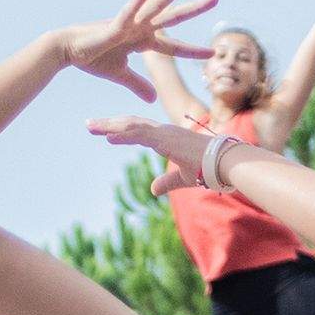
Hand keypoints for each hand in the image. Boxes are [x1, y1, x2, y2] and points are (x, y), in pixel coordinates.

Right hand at [58, 0, 217, 101]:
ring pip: (155, 7)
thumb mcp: (120, 74)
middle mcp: (140, 28)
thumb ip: (138, 84)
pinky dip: (134, 6)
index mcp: (143, 40)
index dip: (193, 51)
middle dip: (194, 8)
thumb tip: (153, 99)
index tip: (213, 52)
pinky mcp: (112, 26)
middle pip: (173, 17)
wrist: (68, 50)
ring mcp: (128, 24)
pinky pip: (125, 15)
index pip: (174, 46)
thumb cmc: (93, 58)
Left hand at [89, 115, 219, 192]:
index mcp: (167, 138)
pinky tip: (108, 136)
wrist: (226, 164)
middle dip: (108, 124)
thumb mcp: (183, 178)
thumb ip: (167, 182)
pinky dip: (123, 134)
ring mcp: (164, 133)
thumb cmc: (209, 170)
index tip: (104, 132)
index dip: (120, 129)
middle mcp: (164, 131)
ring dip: (110, 126)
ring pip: (131, 125)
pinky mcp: (166, 139)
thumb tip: (152, 190)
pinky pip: (140, 134)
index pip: (138, 130)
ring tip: (91, 127)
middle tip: (89, 124)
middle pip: (130, 124)